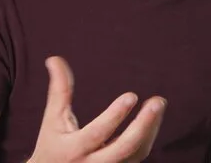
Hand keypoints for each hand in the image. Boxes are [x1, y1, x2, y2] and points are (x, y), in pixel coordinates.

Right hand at [29, 56, 166, 162]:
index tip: (132, 95)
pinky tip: (153, 117)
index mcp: (72, 150)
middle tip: (157, 101)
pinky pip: (139, 155)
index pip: (97, 134)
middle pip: (123, 149)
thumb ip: (59, 91)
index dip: (114, 116)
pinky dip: (148, 135)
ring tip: (158, 102)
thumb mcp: (52, 121)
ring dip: (151, 127)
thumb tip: (54, 58)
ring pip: (137, 153)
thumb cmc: (53, 146)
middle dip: (143, 125)